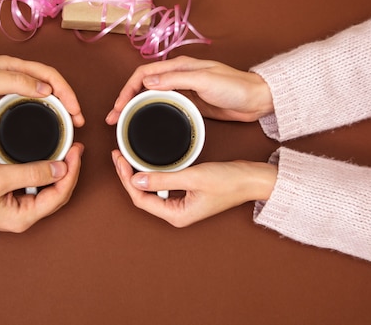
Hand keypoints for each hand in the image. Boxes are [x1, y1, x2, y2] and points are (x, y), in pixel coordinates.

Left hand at [0, 55, 84, 128]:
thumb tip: (47, 90)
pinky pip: (26, 114)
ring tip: (66, 129)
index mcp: (12, 67)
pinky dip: (39, 122)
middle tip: (77, 123)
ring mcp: (7, 95)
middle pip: (49, 88)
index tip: (75, 110)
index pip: (49, 75)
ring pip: (40, 102)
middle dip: (67, 103)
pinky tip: (43, 132)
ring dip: (56, 113)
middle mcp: (13, 79)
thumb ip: (15, 82)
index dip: (66, 91)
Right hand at [0, 143, 83, 232]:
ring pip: (49, 192)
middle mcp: (24, 217)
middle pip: (58, 195)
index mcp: (23, 217)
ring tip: (67, 152)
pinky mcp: (12, 201)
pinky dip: (45, 174)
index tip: (76, 150)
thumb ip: (32, 173)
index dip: (72, 171)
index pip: (60, 195)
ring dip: (59, 172)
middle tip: (75, 148)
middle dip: (70, 171)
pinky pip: (36, 188)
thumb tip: (61, 169)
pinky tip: (47, 160)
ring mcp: (18, 210)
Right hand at [105, 55, 272, 123]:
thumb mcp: (204, 80)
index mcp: (178, 67)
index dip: (127, 89)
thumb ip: (175, 79)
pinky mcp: (188, 104)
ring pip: (150, 97)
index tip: (118, 106)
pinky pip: (162, 107)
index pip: (143, 74)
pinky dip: (149, 113)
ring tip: (122, 123)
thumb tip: (147, 81)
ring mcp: (182, 91)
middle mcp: (177, 76)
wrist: (256, 100)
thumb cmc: (234, 87)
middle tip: (113, 118)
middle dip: (125, 101)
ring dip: (134, 108)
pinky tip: (144, 122)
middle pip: (142, 86)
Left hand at [111, 150, 275, 227]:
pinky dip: (152, 173)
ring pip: (150, 190)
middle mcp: (176, 213)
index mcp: (176, 215)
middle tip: (118, 155)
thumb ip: (163, 178)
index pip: (140, 198)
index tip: (119, 159)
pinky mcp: (185, 194)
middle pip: (141, 195)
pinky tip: (146, 162)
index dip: (126, 179)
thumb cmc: (229, 181)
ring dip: (138, 173)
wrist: (252, 179)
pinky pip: (161, 185)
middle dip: (128, 175)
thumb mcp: (193, 176)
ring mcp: (180, 204)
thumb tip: (136, 178)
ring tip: (126, 157)